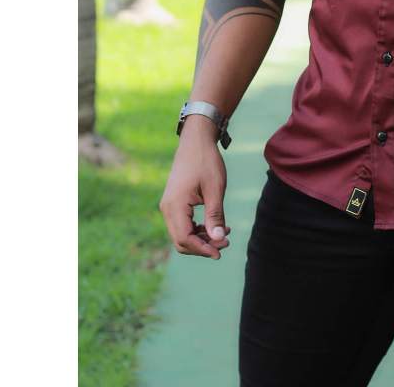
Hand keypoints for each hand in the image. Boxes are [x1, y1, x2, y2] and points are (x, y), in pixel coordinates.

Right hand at [158, 122, 231, 259]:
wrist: (196, 141)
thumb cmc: (206, 162)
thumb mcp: (215, 189)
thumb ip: (215, 215)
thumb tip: (218, 239)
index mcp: (175, 206)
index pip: (184, 239)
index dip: (202, 249)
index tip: (220, 252)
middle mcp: (167, 208)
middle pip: (181, 240)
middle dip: (203, 245)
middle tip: (226, 242)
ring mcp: (169, 206)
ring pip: (182, 233)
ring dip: (202, 238)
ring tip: (225, 233)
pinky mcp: (174, 203)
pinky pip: (183, 224)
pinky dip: (198, 229)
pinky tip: (216, 225)